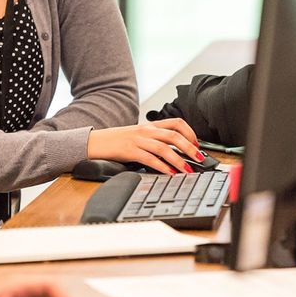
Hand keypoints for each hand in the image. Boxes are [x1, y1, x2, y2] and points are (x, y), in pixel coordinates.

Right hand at [87, 118, 202, 174]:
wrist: (96, 142)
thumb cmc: (118, 140)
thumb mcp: (139, 135)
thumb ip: (155, 139)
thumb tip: (176, 151)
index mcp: (150, 125)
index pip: (176, 123)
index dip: (190, 133)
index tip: (197, 145)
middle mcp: (146, 130)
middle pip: (174, 135)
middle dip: (190, 148)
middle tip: (200, 159)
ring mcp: (138, 140)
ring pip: (164, 148)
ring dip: (179, 160)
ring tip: (188, 170)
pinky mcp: (130, 151)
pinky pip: (150, 159)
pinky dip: (162, 167)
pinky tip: (170, 173)